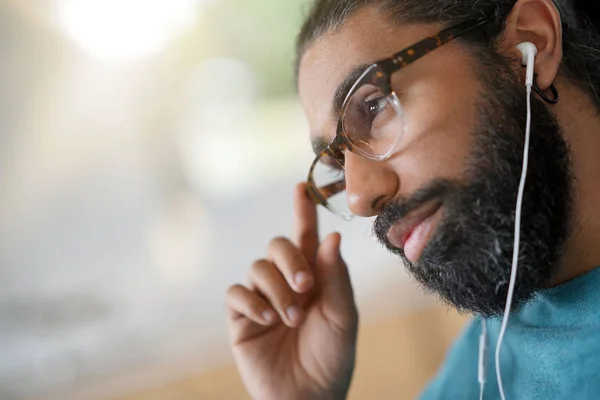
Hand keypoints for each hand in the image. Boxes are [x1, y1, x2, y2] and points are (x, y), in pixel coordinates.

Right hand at [226, 183, 358, 399]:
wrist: (308, 398)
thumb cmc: (331, 359)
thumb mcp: (342, 317)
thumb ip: (335, 278)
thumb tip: (331, 237)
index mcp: (314, 279)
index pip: (305, 238)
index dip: (303, 211)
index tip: (301, 186)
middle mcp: (286, 283)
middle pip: (277, 245)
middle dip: (289, 259)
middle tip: (305, 286)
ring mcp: (261, 299)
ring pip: (258, 268)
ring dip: (276, 289)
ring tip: (292, 317)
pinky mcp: (241, 318)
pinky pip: (237, 293)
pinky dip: (252, 301)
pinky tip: (267, 319)